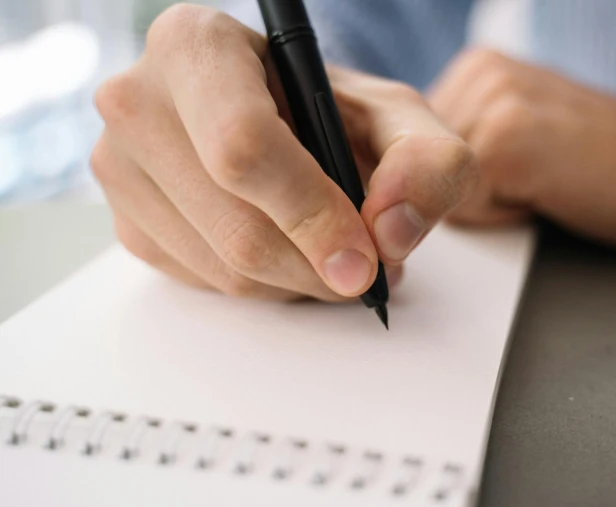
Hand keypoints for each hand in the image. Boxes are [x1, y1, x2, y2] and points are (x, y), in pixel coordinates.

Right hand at [92, 5, 476, 300]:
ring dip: (300, 282)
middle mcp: (139, 101)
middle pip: (237, 226)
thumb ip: (428, 161)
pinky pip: (206, 284)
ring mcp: (121, 167)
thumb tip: (391, 232)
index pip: (244, 146)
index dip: (311, 214)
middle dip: (320, 267)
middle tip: (370, 269)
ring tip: (338, 255)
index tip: (364, 260)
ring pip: (224, 269)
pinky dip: (266, 286)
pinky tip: (290, 253)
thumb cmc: (332, 113)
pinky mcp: (128, 223)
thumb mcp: (398, 119)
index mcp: (197, 45)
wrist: (283, 125)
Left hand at [429, 49, 615, 250]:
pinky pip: (463, 209)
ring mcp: (491, 102)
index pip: (411, 151)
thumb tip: (406, 178)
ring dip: (487, 204)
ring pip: (435, 192)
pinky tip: (548, 192)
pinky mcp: (505, 141)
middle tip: (535, 176)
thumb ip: (465, 140)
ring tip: (544, 181)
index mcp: (476, 68)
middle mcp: (478, 73)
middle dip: (466, 191)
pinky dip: (504, 217)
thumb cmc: (607, 165)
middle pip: (416, 172)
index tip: (514, 171)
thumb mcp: (521, 131)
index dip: (455, 180)